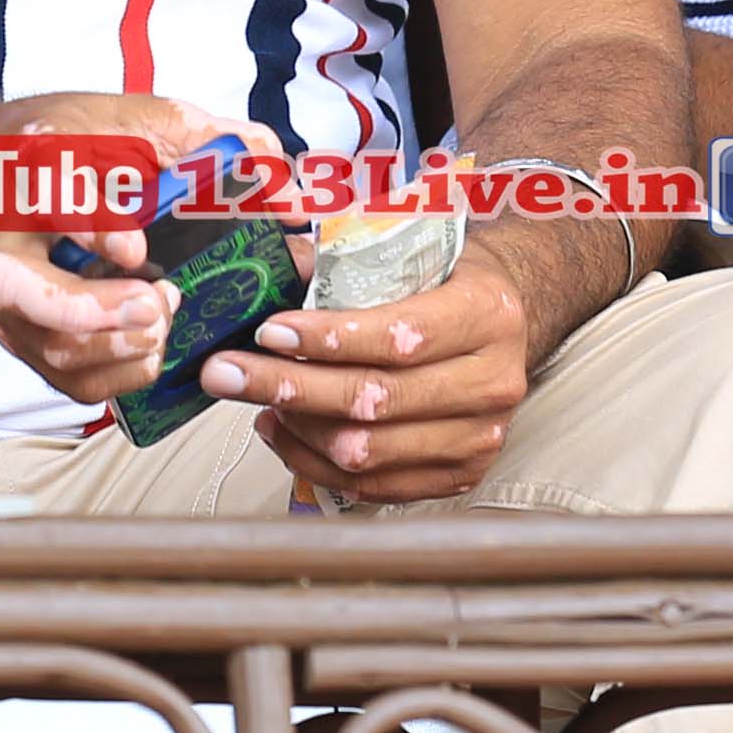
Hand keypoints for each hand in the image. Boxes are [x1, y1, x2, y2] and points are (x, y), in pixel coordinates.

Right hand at [0, 91, 255, 405]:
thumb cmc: (45, 149)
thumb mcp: (115, 119)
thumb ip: (197, 138)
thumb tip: (280, 177)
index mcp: (28, 170)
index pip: (49, 197)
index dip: (94, 226)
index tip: (136, 249)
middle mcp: (2, 241)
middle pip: (21, 289)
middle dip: (93, 310)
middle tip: (156, 304)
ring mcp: (5, 299)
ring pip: (49, 346)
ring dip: (117, 349)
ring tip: (163, 322)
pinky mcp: (22, 336)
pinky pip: (65, 379)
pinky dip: (116, 378)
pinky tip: (151, 351)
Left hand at [210, 245, 535, 503]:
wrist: (507, 320)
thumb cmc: (448, 280)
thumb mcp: (411, 247)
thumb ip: (341, 257)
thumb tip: (266, 267)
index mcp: (487, 315)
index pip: (399, 338)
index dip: (328, 339)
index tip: (268, 332)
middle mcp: (492, 381)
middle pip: (376, 400)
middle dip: (289, 387)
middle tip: (224, 372)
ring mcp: (480, 437)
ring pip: (368, 450)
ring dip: (297, 427)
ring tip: (255, 398)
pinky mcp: (461, 473)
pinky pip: (372, 484)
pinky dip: (314, 461)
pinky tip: (282, 430)